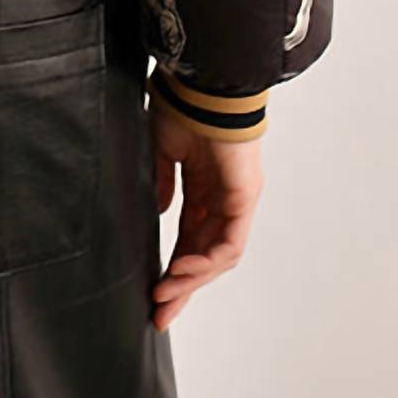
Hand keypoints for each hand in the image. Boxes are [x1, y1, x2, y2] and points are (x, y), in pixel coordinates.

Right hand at [148, 100, 263, 329]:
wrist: (201, 84)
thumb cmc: (182, 107)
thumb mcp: (162, 150)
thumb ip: (163, 182)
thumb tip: (160, 211)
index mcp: (203, 187)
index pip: (190, 239)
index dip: (173, 267)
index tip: (154, 293)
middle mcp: (223, 199)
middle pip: (204, 255)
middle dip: (182, 287)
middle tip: (160, 313)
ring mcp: (236, 201)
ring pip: (217, 256)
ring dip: (190, 279)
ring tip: (164, 294)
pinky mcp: (243, 199)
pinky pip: (227, 243)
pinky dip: (205, 261)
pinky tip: (181, 270)